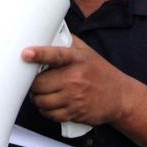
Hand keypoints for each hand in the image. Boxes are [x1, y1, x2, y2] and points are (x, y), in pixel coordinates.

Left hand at [22, 36, 138, 125]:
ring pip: (42, 100)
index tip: (26, 53)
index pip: (55, 55)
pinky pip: (51, 114)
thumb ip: (67, 42)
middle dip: (33, 83)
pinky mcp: (75, 112)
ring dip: (37, 98)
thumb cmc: (100, 71)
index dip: (39, 54)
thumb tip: (47, 32)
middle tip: (35, 81)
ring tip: (40, 93)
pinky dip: (45, 110)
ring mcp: (75, 97)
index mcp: (77, 59)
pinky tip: (48, 104)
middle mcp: (75, 78)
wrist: (120, 96)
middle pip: (40, 83)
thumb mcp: (86, 51)